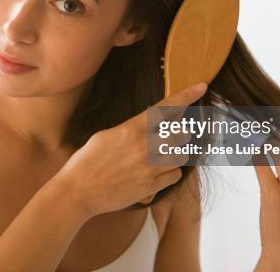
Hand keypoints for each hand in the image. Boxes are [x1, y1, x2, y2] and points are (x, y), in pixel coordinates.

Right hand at [55, 82, 207, 217]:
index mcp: (132, 129)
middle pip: (183, 133)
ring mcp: (149, 168)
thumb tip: (148, 126)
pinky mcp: (150, 187)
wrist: (77, 192)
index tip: (201, 87)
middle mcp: (144, 147)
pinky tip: (157, 173)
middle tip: (171, 136)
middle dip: (181, 133)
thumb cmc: (87, 161)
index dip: (186, 96)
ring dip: (177, 153)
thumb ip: (131, 129)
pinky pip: (174, 176)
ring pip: (182, 155)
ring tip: (163, 155)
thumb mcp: (106, 135)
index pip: (166, 108)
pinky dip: (170, 173)